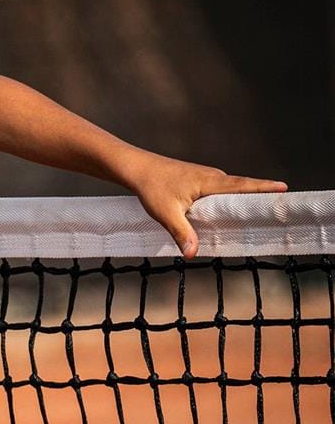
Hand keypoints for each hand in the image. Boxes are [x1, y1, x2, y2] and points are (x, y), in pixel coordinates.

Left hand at [122, 154, 285, 257]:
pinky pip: (222, 191)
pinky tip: (234, 211)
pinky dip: (232, 199)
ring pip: (232, 190)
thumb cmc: (152, 188)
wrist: (138, 169)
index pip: (243, 185)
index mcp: (210, 182)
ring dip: (248, 197)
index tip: (284, 188)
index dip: (263, 188)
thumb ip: (181, 233)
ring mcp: (207, 178)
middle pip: (243, 187)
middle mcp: (213, 177)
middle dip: (263, 194)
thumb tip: (192, 254)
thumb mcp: (166, 214)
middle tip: (282, 205)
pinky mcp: (200, 181)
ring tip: (265, 211)